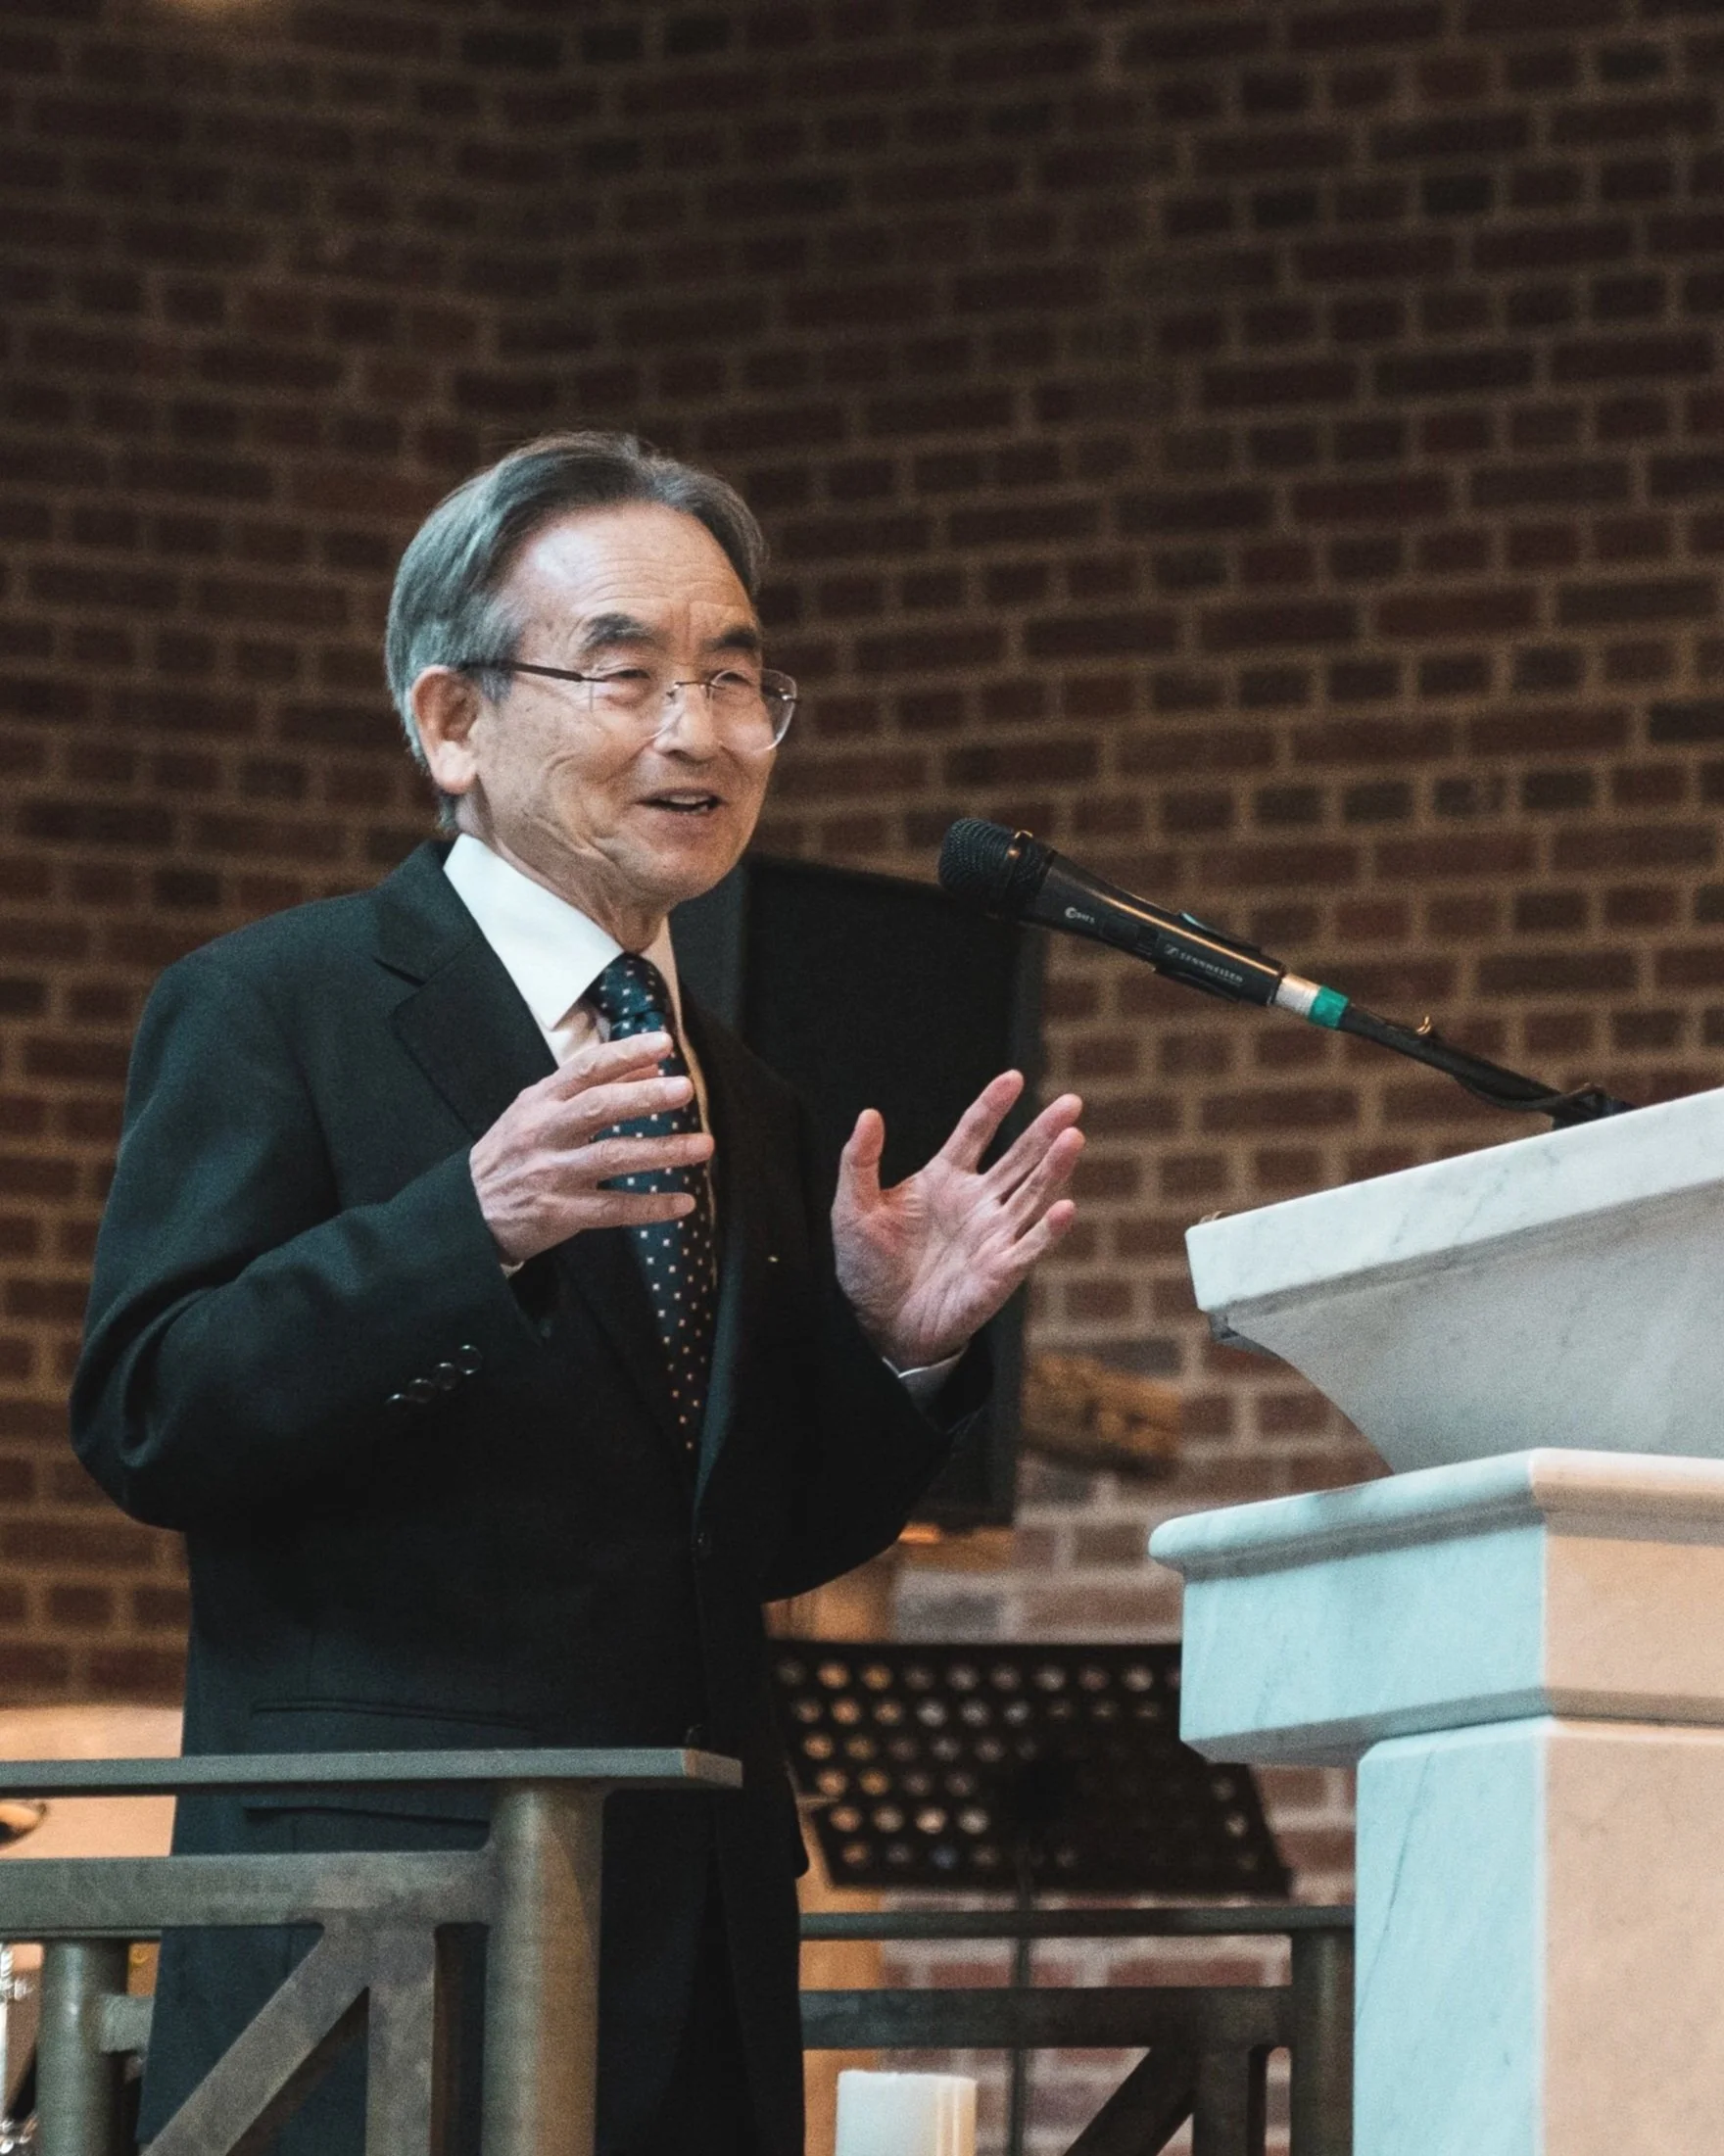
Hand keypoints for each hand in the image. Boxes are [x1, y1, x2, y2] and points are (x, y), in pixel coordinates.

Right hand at [470, 1031, 713, 1265]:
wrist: (468, 1210)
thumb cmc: (512, 1152)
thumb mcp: (539, 1111)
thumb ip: (591, 1089)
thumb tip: (650, 1068)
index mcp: (540, 1101)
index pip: (586, 1068)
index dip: (626, 1054)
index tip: (664, 1043)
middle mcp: (545, 1132)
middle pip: (600, 1107)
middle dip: (645, 1097)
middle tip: (686, 1089)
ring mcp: (552, 1173)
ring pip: (613, 1157)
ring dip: (663, 1151)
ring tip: (703, 1145)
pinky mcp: (560, 1211)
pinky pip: (613, 1208)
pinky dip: (651, 1207)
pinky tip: (683, 1203)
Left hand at [831, 1071, 1082, 1370]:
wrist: (879, 1324)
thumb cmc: (867, 1267)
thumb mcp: (852, 1208)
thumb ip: (859, 1161)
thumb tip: (868, 1114)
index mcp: (945, 1179)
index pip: (975, 1132)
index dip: (994, 1104)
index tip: (1014, 1079)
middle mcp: (977, 1202)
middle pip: (1018, 1158)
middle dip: (1044, 1131)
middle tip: (1072, 1103)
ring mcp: (993, 1235)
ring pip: (1032, 1194)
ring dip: (1055, 1169)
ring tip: (1074, 1139)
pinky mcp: (1001, 1271)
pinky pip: (1031, 1246)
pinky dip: (1049, 1229)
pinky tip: (1066, 1207)